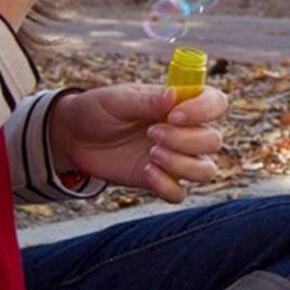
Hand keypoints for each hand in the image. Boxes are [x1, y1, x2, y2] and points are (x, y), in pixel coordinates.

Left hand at [48, 84, 227, 203]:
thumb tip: (173, 96)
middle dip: (186, 140)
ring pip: (206, 170)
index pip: (216, 103)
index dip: (204, 110)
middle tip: (151, 134)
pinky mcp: (160, 181)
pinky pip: (180, 193)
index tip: (175, 115)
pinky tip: (145, 172)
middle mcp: (185, 131)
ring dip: (183, 164)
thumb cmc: (98, 110)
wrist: (73, 138)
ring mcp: (175, 158)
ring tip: (151, 154)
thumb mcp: (116, 100)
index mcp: (180, 103)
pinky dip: (167, 186)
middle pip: (213, 140)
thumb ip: (144, 101)